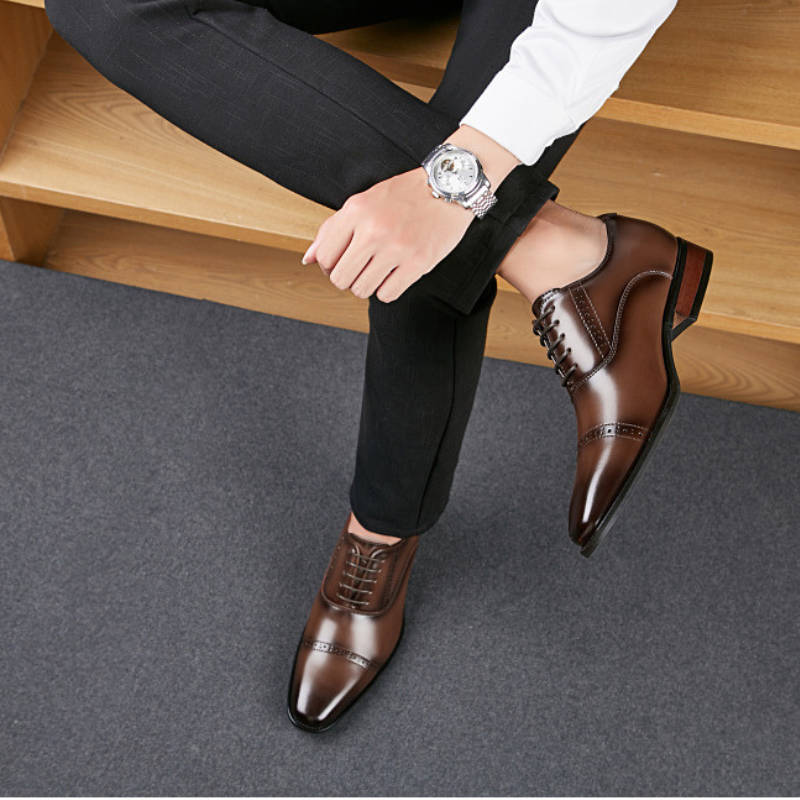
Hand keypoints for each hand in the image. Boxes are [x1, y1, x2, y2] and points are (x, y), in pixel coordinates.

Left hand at [302, 166, 472, 302]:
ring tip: (379, 270)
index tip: (342, 262)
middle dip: (348, 278)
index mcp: (355, 210)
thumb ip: (332, 230)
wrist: (447, 188)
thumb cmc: (403, 196)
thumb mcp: (362, 203)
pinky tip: (394, 274)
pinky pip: (387, 295)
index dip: (329, 267)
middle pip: (341, 279)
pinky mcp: (418, 262)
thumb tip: (308, 259)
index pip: (324, 258)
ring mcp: (396, 247)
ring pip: (362, 290)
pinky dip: (388, 289)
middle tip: (361, 269)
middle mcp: (373, 229)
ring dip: (368, 285)